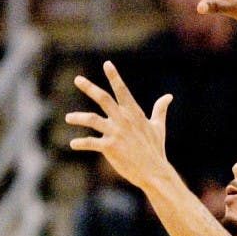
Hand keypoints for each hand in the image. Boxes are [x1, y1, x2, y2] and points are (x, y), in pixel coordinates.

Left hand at [66, 61, 173, 190]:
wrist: (154, 171)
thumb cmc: (155, 149)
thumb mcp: (158, 127)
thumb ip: (160, 110)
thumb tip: (169, 96)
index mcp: (134, 113)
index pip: (122, 90)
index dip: (114, 77)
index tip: (107, 64)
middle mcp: (123, 120)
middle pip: (103, 99)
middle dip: (89, 88)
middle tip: (77, 79)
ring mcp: (116, 132)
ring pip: (92, 119)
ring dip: (79, 117)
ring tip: (68, 118)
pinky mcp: (110, 147)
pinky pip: (91, 143)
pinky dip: (81, 143)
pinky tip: (73, 144)